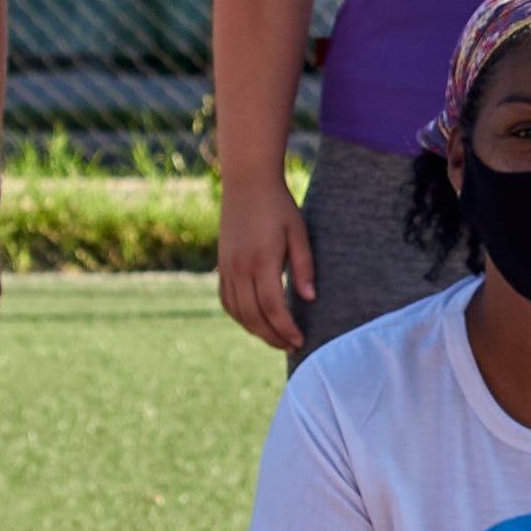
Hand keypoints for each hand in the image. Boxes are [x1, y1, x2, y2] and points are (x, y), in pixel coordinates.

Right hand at [215, 180, 314, 351]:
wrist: (247, 184)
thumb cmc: (279, 206)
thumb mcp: (299, 233)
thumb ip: (304, 267)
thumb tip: (309, 299)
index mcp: (262, 260)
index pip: (272, 306)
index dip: (286, 328)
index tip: (300, 340)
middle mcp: (239, 267)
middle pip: (253, 315)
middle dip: (272, 336)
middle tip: (291, 346)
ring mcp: (227, 267)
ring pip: (237, 312)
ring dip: (256, 330)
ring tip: (276, 339)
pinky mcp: (221, 265)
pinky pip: (226, 300)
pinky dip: (240, 316)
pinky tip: (255, 322)